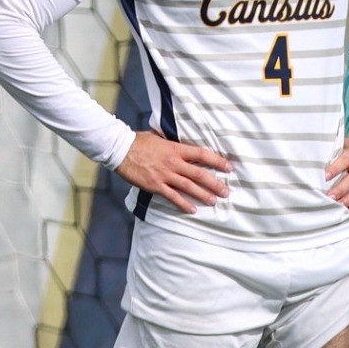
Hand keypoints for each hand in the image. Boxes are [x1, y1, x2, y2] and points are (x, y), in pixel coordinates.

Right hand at [115, 130, 230, 213]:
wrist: (119, 149)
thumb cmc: (139, 142)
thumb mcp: (160, 138)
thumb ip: (173, 143)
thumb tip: (183, 142)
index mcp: (176, 149)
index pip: (202, 155)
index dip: (217, 161)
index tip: (229, 167)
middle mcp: (173, 163)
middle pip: (199, 174)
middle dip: (215, 183)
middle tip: (226, 191)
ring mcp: (164, 175)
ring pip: (188, 186)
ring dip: (203, 195)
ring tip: (214, 202)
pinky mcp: (155, 185)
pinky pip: (172, 196)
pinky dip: (183, 204)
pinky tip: (192, 209)